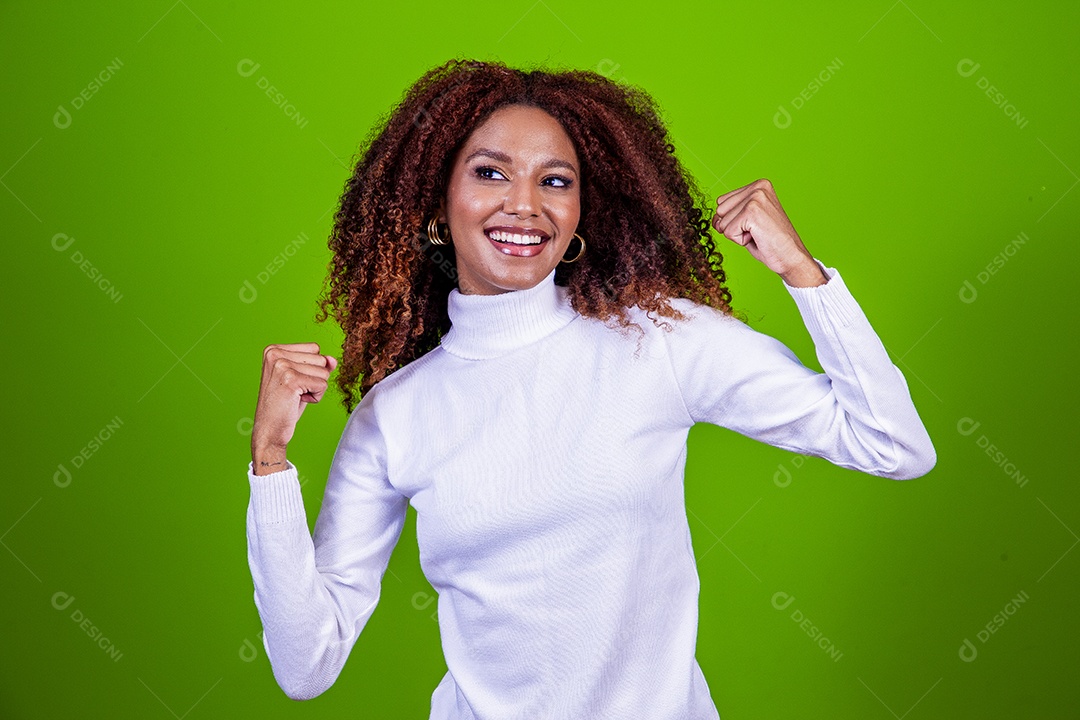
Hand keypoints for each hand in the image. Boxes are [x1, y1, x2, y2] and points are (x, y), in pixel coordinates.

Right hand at [251, 343, 337, 464]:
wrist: (269, 430)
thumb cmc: (285, 405)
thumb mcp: (302, 379)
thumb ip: (318, 365)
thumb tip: (333, 359)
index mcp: (274, 349)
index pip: (314, 348)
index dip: (311, 369)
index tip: (293, 382)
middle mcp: (275, 353)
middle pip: (321, 359)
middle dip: (315, 379)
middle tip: (294, 392)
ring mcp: (282, 366)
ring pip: (324, 372)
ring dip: (315, 388)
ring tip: (295, 396)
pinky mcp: (291, 380)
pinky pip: (322, 385)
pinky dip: (316, 397)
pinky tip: (298, 401)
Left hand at [711, 178, 826, 286]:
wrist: (791, 257)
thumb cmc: (770, 242)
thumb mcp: (747, 222)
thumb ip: (730, 214)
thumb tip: (714, 220)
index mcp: (759, 185)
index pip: (722, 202)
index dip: (733, 220)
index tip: (755, 225)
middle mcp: (758, 187)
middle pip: (720, 211)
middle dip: (733, 227)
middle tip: (757, 231)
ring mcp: (756, 197)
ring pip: (722, 222)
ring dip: (737, 234)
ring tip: (758, 234)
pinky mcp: (752, 211)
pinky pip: (728, 232)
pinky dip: (740, 241)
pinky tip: (758, 238)